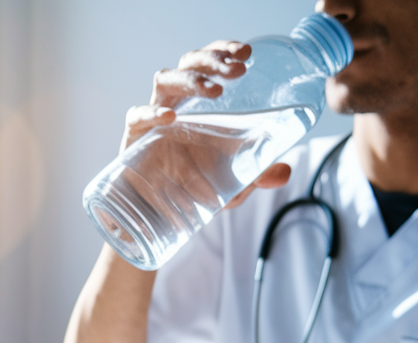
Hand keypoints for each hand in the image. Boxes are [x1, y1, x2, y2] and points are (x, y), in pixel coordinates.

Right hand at [119, 40, 290, 207]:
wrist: (159, 215)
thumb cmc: (193, 188)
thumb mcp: (232, 184)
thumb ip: (256, 175)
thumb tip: (283, 171)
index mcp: (197, 103)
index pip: (208, 63)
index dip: (223, 51)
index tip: (246, 53)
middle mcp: (175, 103)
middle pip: (188, 63)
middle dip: (213, 61)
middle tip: (238, 70)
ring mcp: (152, 118)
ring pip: (165, 80)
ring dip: (191, 79)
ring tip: (215, 90)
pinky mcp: (134, 138)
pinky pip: (137, 117)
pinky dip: (151, 113)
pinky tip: (170, 117)